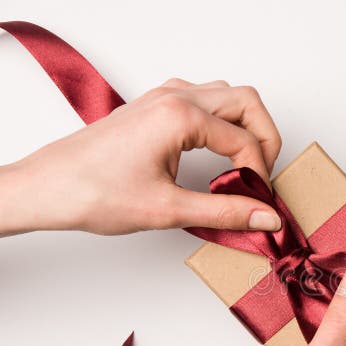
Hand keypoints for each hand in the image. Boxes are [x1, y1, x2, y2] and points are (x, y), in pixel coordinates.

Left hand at [0, 79, 282, 235]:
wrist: (47, 188)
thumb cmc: (94, 193)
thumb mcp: (169, 210)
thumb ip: (226, 212)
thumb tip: (266, 218)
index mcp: (180, 116)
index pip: (244, 140)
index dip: (259, 175)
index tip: (259, 203)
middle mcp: (175, 97)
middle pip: (247, 102)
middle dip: (265, 139)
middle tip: (263, 177)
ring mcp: (163, 97)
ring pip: (227, 95)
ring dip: (245, 126)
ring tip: (245, 166)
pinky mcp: (155, 106)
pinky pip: (204, 100)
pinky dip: (222, 123)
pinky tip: (217, 153)